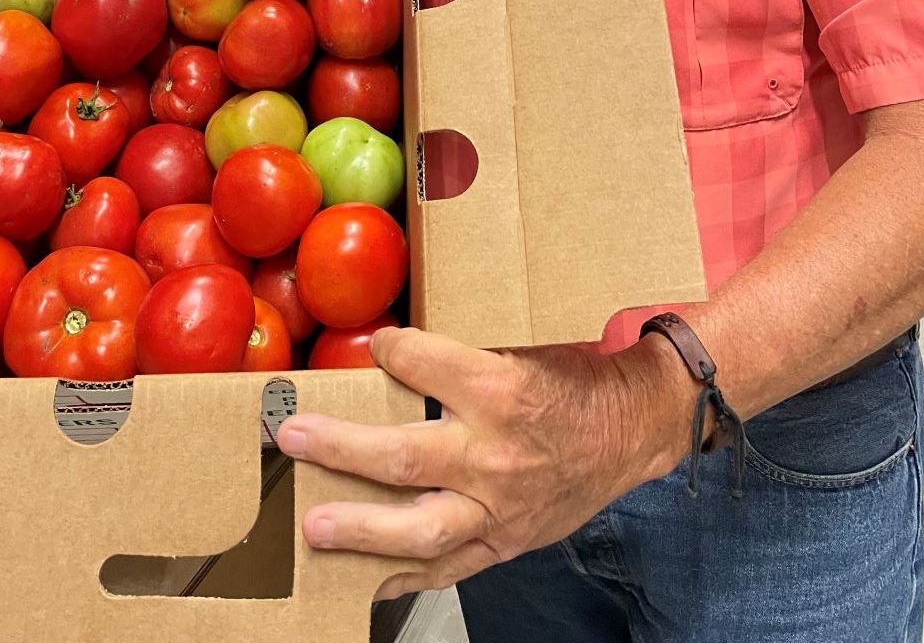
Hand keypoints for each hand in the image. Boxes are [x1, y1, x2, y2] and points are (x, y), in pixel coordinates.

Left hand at [275, 326, 692, 599]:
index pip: (420, 364)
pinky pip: (448, 569)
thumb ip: (460, 363)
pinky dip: (406, 577)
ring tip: (314, 524)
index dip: (390, 350)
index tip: (375, 344)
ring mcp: (497, 507)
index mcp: (498, 390)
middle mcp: (493, 452)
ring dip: (359, 527)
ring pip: (418, 526)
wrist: (630, 432)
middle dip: (340, 447)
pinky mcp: (504, 543)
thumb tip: (395, 357)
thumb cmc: (573, 385)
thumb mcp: (520, 355)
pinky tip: (368, 578)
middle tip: (293, 436)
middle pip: (402, 455)